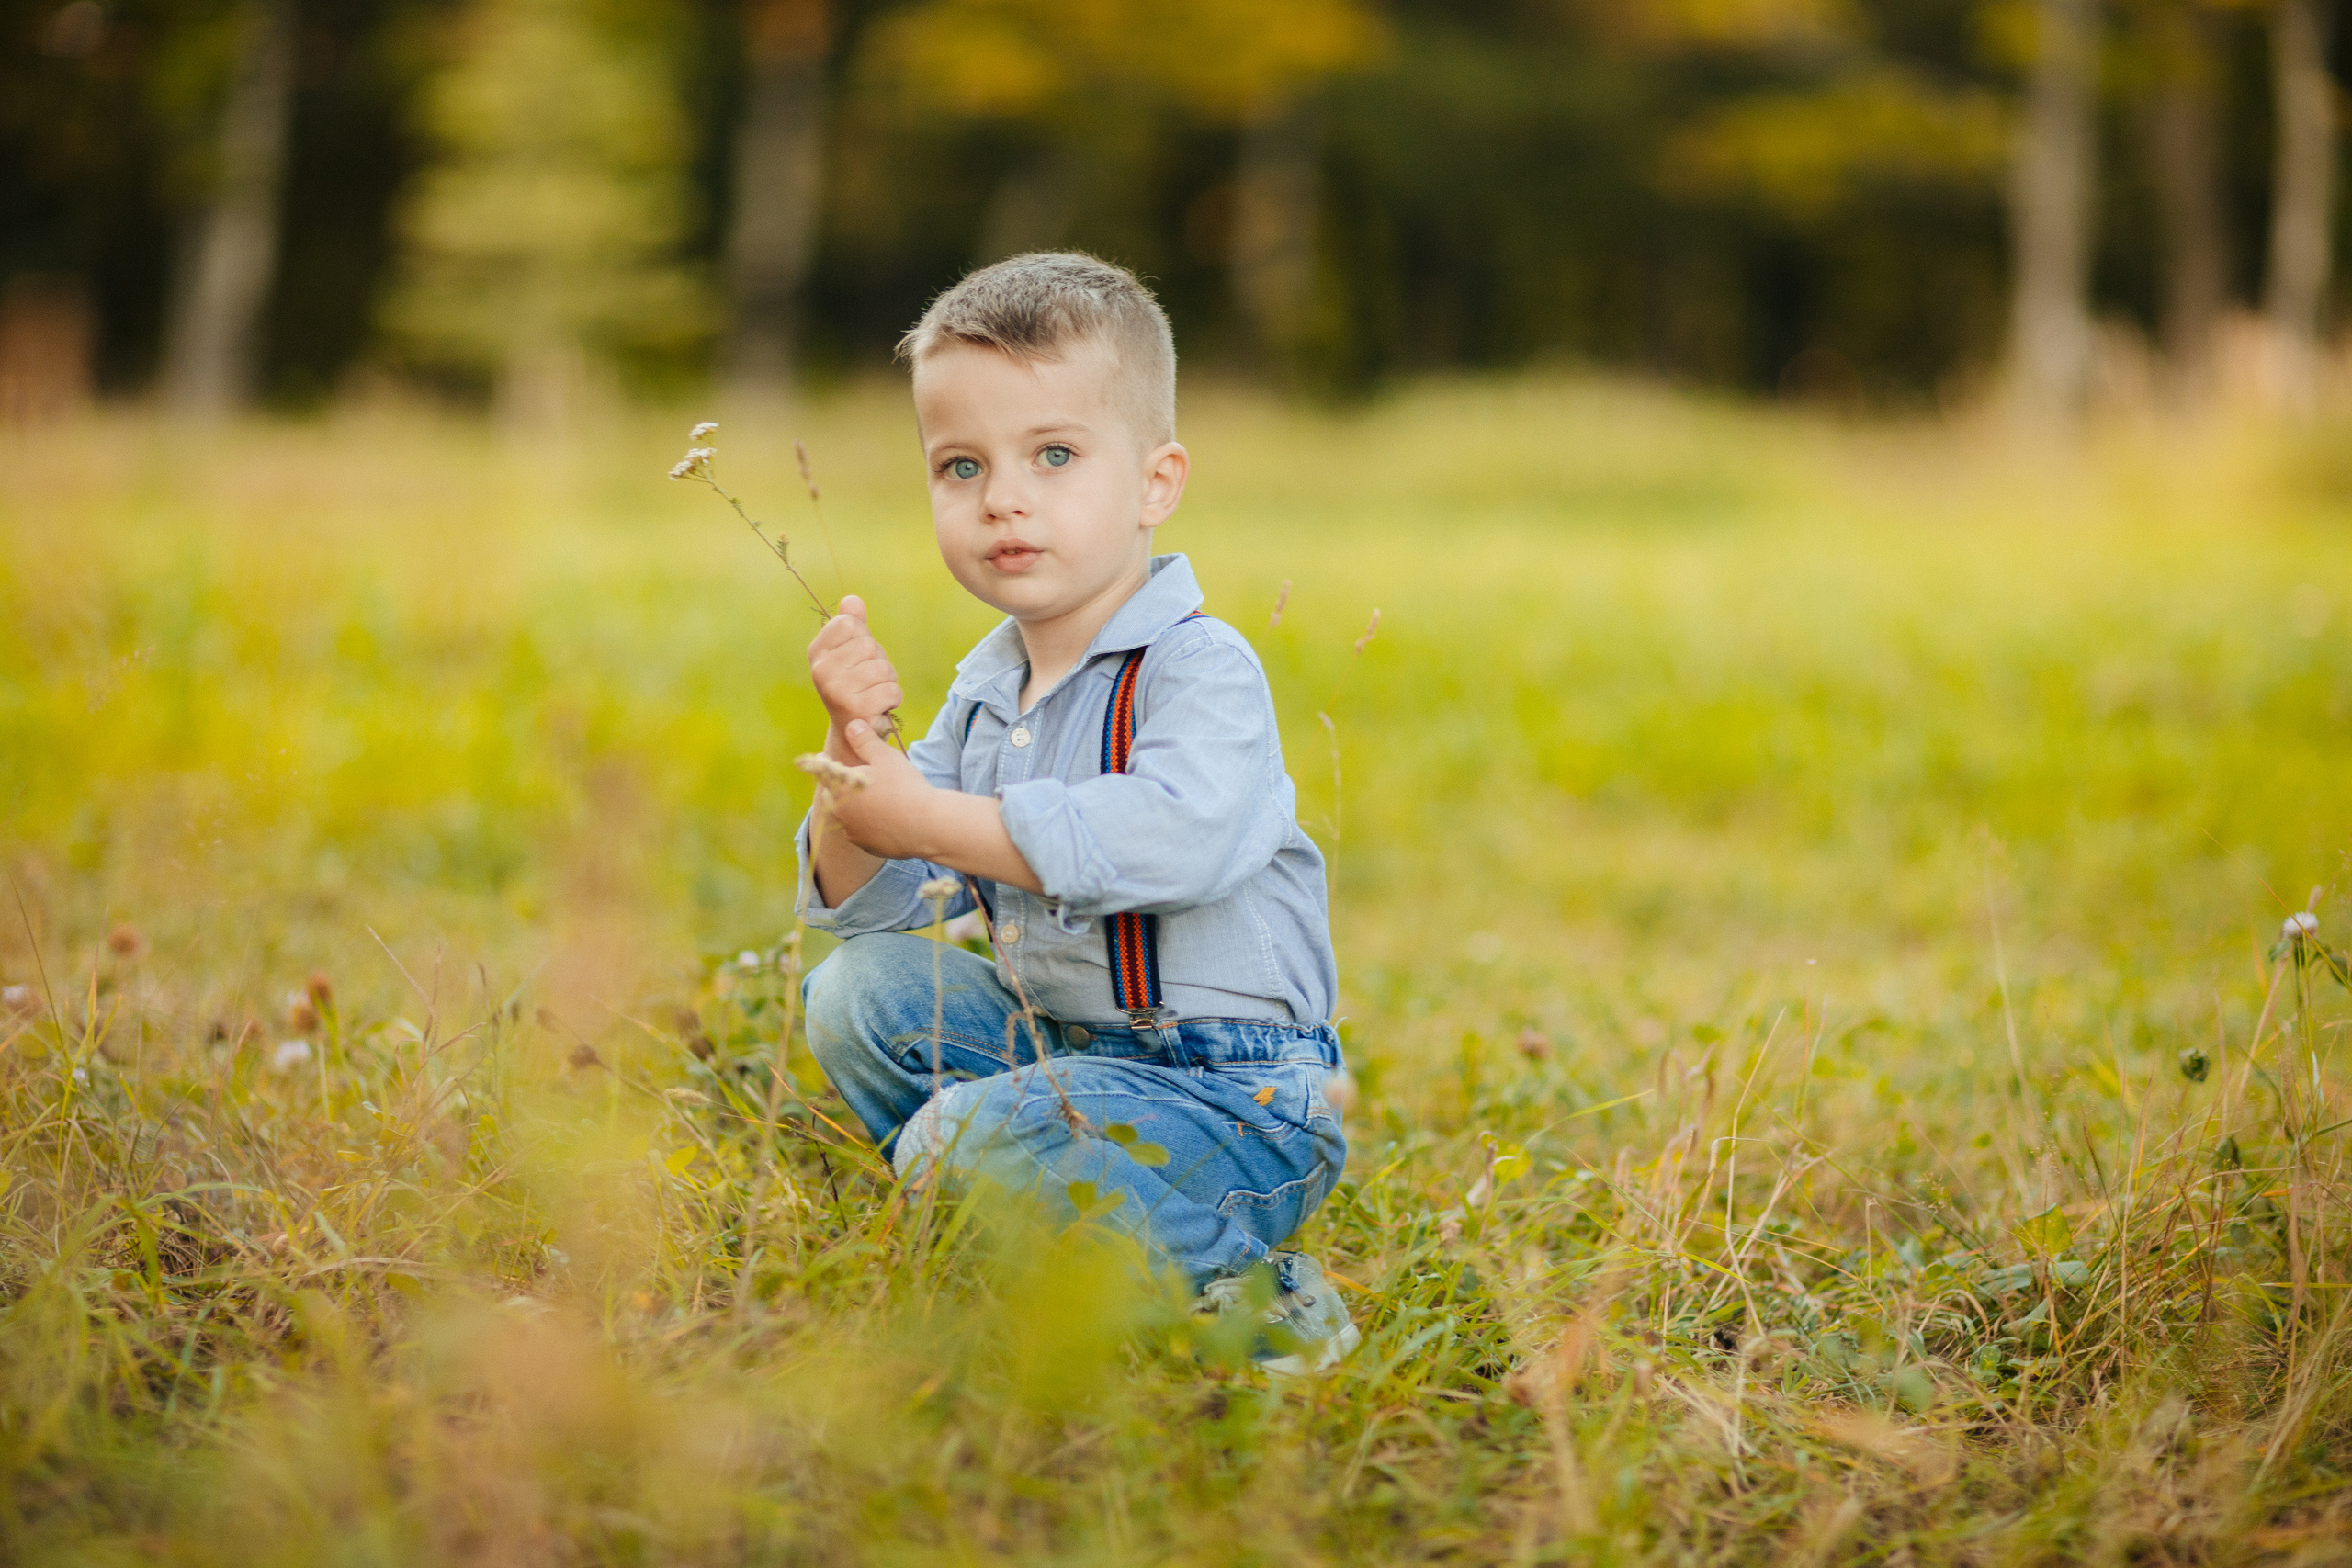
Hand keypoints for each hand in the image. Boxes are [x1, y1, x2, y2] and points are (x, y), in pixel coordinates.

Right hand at [807, 595, 901, 754]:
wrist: (851, 733)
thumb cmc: (854, 685)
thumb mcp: (850, 652)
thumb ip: (852, 625)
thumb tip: (852, 600)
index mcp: (817, 652)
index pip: (850, 623)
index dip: (862, 639)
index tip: (854, 659)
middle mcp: (821, 670)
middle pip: (869, 645)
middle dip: (878, 662)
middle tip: (866, 682)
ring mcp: (837, 689)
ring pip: (884, 668)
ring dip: (887, 682)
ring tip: (872, 694)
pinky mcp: (857, 708)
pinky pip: (892, 690)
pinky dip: (893, 699)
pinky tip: (878, 708)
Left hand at [818, 719, 937, 859]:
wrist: (928, 825)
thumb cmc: (904, 786)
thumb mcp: (884, 757)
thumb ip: (865, 741)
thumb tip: (852, 724)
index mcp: (839, 789)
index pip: (822, 772)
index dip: (823, 763)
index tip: (825, 758)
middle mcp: (840, 814)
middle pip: (832, 797)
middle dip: (837, 787)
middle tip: (848, 778)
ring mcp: (853, 833)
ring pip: (848, 816)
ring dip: (854, 808)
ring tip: (868, 800)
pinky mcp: (868, 847)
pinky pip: (863, 833)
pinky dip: (869, 825)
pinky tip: (883, 818)